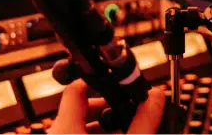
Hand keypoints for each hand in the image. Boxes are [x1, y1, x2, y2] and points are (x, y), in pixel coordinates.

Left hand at [48, 80, 165, 133]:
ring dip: (102, 125)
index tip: (117, 83)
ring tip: (124, 129)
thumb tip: (155, 98)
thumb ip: (142, 122)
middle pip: (79, 108)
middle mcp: (56, 134)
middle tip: (127, 112)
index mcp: (65, 127)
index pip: (75, 89)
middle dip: (107, 107)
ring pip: (77, 125)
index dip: (98, 81)